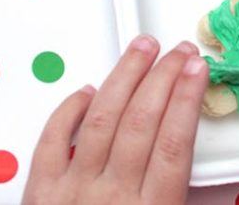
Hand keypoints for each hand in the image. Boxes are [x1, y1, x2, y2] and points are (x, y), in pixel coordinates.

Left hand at [23, 36, 209, 204]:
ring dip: (125, 77)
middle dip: (163, 76)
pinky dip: (70, 109)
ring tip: (143, 49)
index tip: (198, 68)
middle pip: (141, 122)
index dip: (187, 98)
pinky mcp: (40, 192)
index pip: (174, 143)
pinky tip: (89, 89)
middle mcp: (111, 197)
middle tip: (180, 50)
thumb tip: (187, 133)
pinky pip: (52, 141)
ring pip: (102, 120)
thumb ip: (174, 190)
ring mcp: (72, 191)